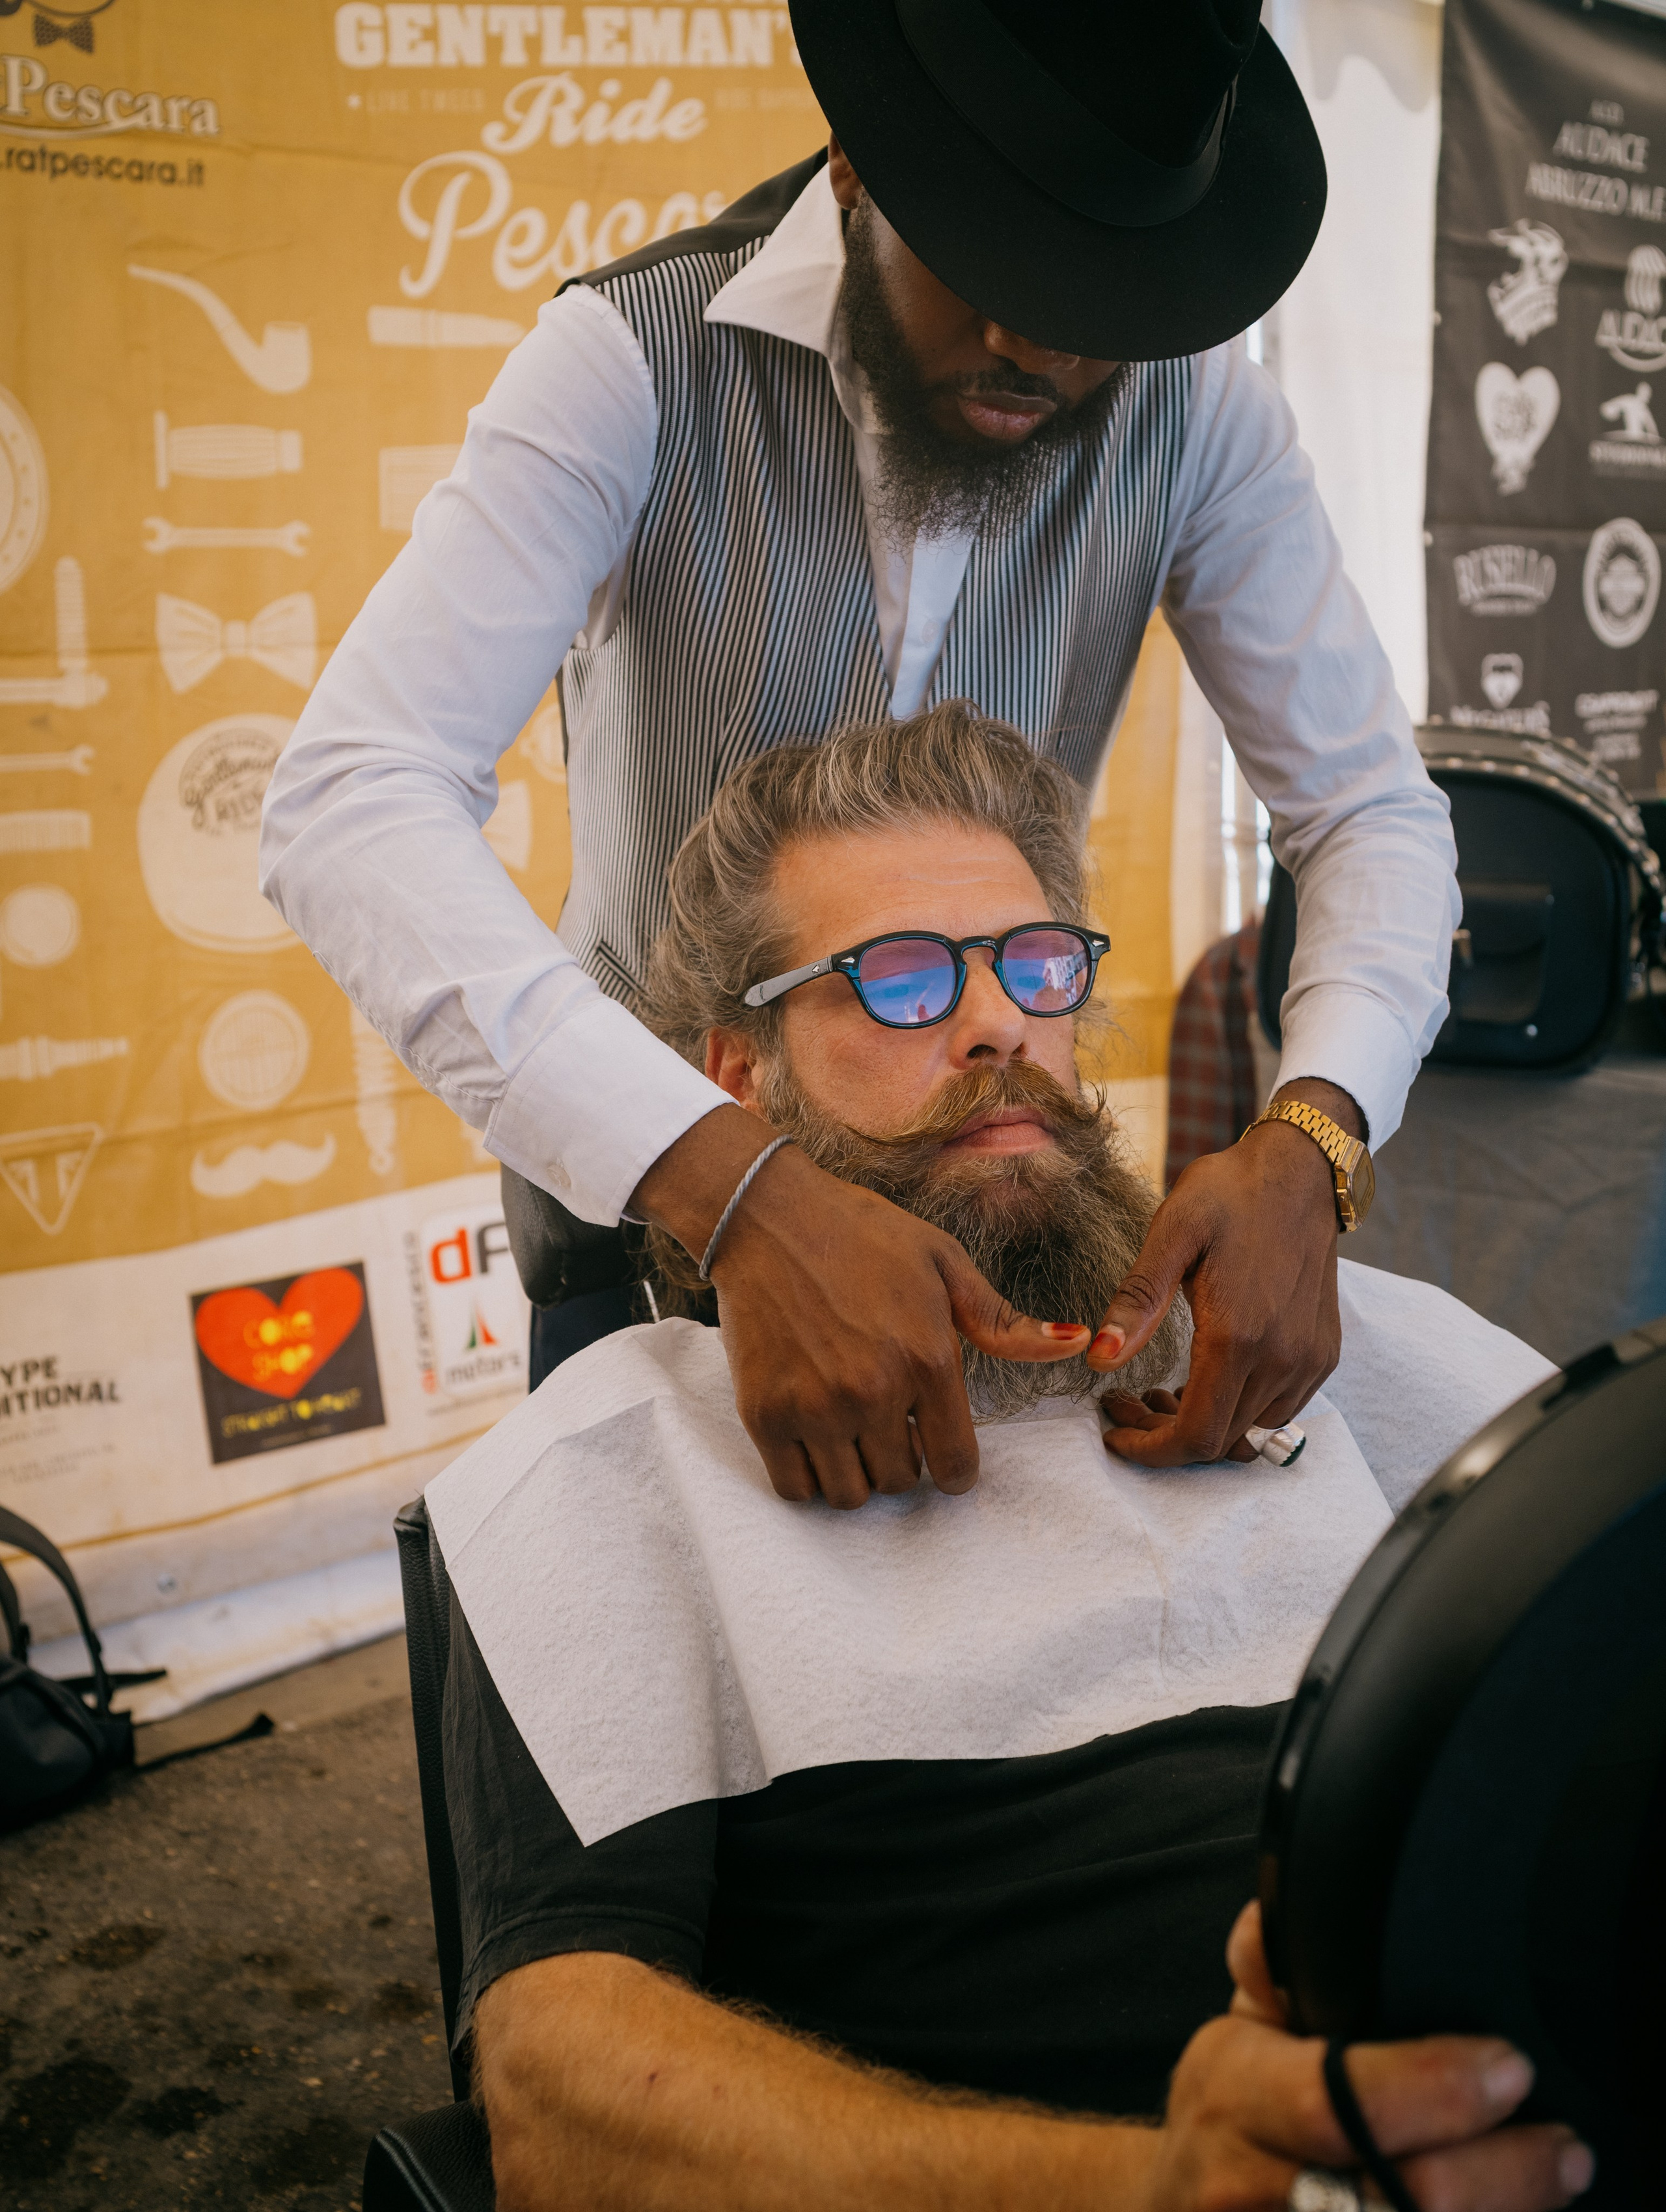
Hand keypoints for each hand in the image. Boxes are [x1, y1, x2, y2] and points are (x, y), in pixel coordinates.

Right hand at [631, 1107, 1089, 1507]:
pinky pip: (796, 1488)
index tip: (938, 1447)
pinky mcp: (764, 1414)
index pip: (956, 1465)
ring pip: (851, 1494)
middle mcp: (873, 1392)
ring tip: (849, 1426)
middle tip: (886, 1416)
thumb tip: (1077, 1342)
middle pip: (902, 1481)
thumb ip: (1004, 1321)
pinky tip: (812, 1434)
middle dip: (903, 1458)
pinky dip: (808, 1476)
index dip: (953, 1466)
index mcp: (927, 1359)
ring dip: (856, 1471)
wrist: (768, 1216)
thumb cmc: (863, 1234)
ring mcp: (815, 1407)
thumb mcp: (945, 1265)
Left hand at [1088, 1080, 1358, 1466]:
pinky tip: (1204, 1378)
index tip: (1112, 1431)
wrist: (1299, 1171)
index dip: (1150, 1449)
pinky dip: (1237, 1411)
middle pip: (1219, 1442)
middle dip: (1163, 1436)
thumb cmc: (1229, 1194)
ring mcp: (1309, 1360)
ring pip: (1250, 1434)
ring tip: (1158, 1390)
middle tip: (1123, 1401)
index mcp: (1238, 1335)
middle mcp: (1283, 1359)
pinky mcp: (1323, 1354)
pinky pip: (1278, 1410)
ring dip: (1201, 1426)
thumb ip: (1137, 1300)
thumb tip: (1100, 1360)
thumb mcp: (1172, 1233)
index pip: (1195, 1435)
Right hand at [1142, 1903, 1593, 2211]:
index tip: (1509, 2066)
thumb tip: (1294, 1906)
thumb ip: (1274, 1961)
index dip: (1433, 2090)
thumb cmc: (1232, 2111)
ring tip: (1557, 2183)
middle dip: (1504, 2174)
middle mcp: (1248, 2187)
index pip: (1333, 2103)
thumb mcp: (1242, 2027)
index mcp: (1233, 2096)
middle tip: (1564, 2146)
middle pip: (1402, 2198)